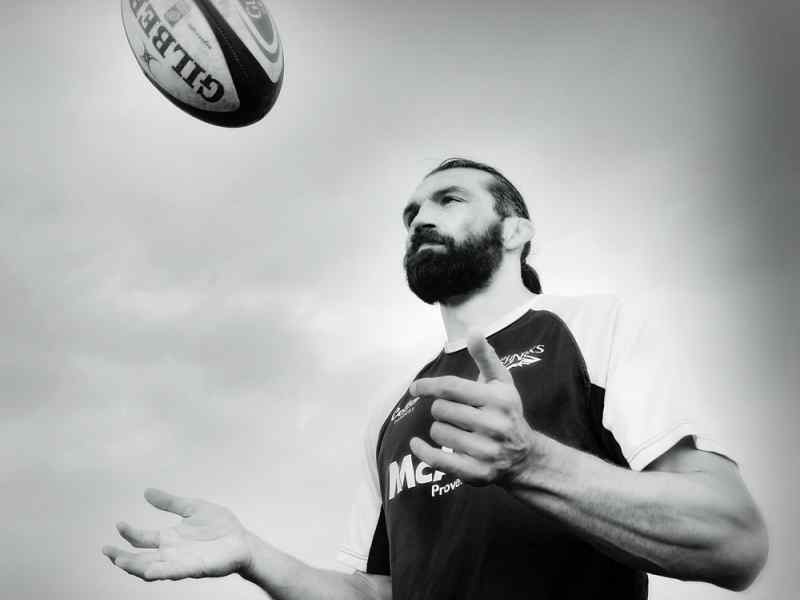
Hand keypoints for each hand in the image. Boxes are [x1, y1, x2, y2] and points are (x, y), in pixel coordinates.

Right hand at [102, 489, 251, 580]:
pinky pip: (176, 572)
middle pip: (140, 559)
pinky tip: (151, 572)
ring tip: (120, 562)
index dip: (129, 533)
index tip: (119, 524)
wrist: (243, 540)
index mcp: (170, 538)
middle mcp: (172, 553)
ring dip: (136, 567)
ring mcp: (182, 562)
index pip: (142, 539)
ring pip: (152, 569)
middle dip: (122, 557)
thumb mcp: (193, 508)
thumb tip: (146, 491)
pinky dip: (162, 573)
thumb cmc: (220, 527)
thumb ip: (170, 502)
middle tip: (106, 551)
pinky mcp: (196, 568)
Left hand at [409, 333, 542, 485]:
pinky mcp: (477, 472)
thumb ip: (485, 356)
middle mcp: (495, 425)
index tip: (415, 388)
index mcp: (498, 399)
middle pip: (441, 410)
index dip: (428, 385)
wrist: (525, 456)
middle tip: (453, 414)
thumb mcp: (501, 382)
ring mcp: (486, 451)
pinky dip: (422, 451)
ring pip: (438, 432)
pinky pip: (438, 460)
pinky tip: (417, 444)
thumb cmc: (506, 412)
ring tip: (456, 431)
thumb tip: (473, 330)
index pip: (451, 388)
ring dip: (440, 429)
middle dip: (441, 409)